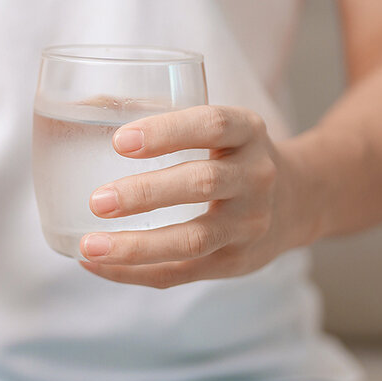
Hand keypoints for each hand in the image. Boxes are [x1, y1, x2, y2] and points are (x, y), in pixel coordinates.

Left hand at [79, 105, 304, 287]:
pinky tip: (97, 265)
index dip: (167, 131)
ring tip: (89, 246)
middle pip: (202, 183)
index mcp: (248, 132)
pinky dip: (134, 272)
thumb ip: (165, 119)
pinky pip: (180, 273)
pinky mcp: (234, 263)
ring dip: (137, 246)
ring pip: (192, 239)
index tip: (119, 141)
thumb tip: (83, 106)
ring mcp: (249, 225)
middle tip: (97, 201)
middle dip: (146, 194)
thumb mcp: (222, 128)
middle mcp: (256, 177)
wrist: (298, 202)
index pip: (212, 125)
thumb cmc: (233, 156)